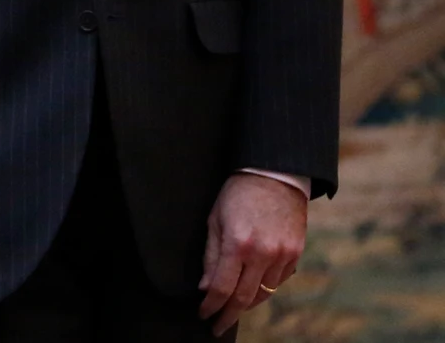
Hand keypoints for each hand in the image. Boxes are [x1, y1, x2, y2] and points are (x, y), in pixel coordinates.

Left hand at [199, 173, 305, 335]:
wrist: (275, 174)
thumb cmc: (237, 194)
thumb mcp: (214, 220)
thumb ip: (211, 256)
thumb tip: (206, 287)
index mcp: (238, 244)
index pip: (222, 288)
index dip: (211, 306)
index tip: (203, 315)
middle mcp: (263, 254)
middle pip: (244, 298)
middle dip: (228, 315)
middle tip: (217, 325)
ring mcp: (283, 255)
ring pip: (264, 293)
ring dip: (246, 304)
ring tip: (232, 309)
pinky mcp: (296, 253)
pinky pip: (279, 281)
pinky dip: (264, 289)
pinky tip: (253, 290)